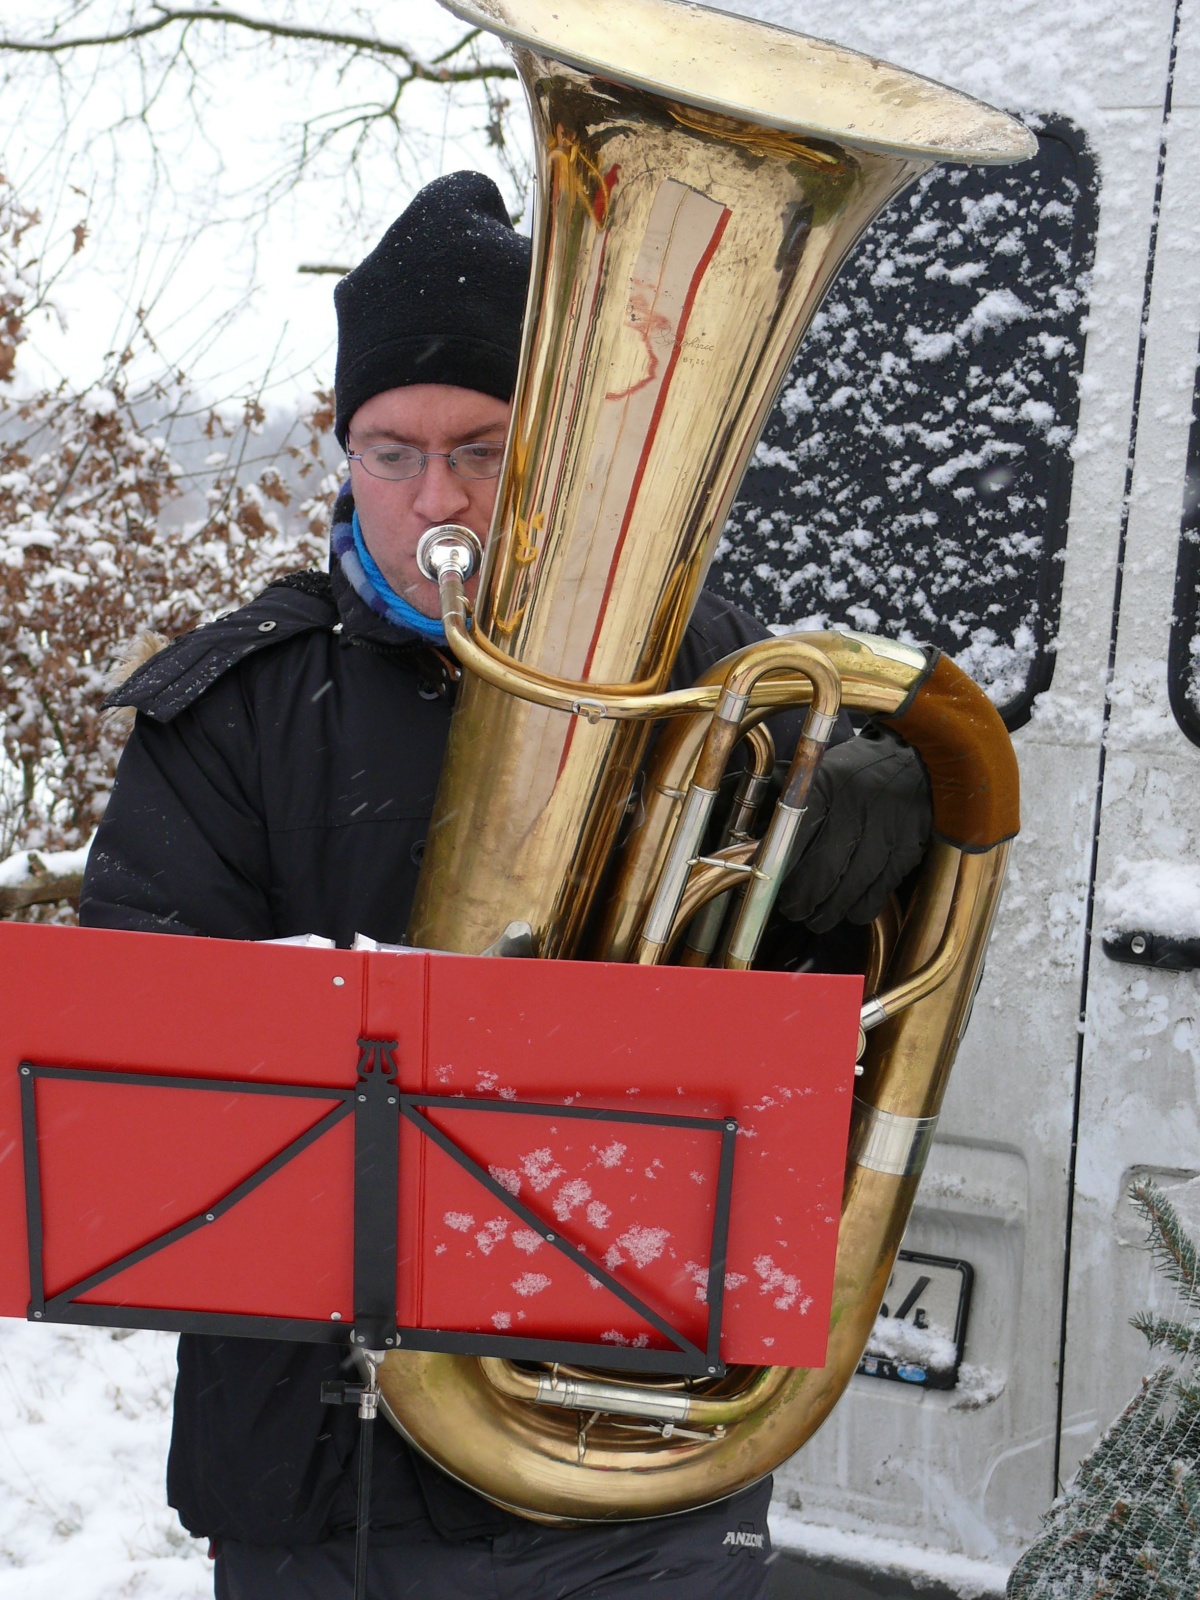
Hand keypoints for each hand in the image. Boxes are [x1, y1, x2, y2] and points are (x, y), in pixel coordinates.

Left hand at [774, 725, 931, 933]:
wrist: (915, 759)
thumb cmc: (856, 771)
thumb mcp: (821, 772)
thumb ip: (790, 801)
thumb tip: (759, 843)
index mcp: (826, 787)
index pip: (795, 836)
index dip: (781, 868)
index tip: (770, 885)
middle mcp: (855, 809)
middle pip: (823, 867)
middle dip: (802, 898)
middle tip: (793, 909)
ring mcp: (885, 831)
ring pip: (851, 885)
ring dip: (829, 910)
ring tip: (816, 918)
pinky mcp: (907, 848)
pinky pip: (879, 889)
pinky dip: (861, 907)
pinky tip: (849, 911)